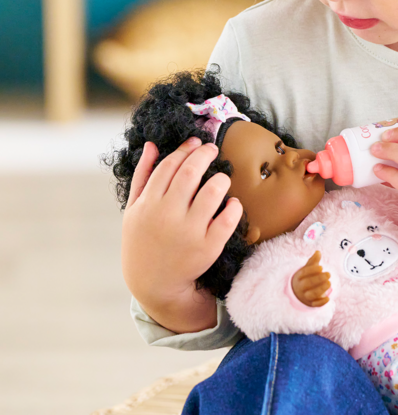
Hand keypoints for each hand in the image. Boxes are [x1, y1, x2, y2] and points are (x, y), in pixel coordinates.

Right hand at [121, 137, 243, 332]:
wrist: (153, 284)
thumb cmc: (144, 240)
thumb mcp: (134, 209)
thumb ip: (142, 176)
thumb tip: (151, 145)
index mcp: (148, 204)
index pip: (169, 166)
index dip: (184, 149)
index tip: (196, 143)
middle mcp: (167, 215)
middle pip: (190, 173)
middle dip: (205, 155)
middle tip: (212, 150)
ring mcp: (188, 232)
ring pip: (212, 192)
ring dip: (221, 179)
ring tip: (222, 179)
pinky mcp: (208, 247)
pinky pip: (228, 220)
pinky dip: (234, 207)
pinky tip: (232, 204)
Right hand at [291, 250, 330, 306]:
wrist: (298, 292)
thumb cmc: (306, 277)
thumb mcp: (308, 268)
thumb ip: (313, 261)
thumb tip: (318, 252)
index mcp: (299, 277)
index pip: (304, 273)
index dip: (312, 270)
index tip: (321, 267)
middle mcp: (301, 287)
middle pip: (307, 284)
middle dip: (318, 279)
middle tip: (329, 274)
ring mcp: (305, 296)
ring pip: (311, 294)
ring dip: (320, 289)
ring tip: (329, 283)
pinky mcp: (311, 303)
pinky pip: (315, 305)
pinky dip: (321, 303)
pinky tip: (328, 298)